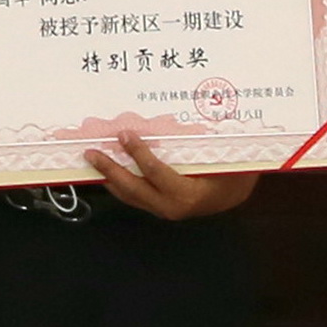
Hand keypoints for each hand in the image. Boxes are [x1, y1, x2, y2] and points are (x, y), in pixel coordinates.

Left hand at [86, 132, 255, 221]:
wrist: (234, 197)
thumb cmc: (232, 173)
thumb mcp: (224, 157)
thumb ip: (203, 142)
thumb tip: (185, 115)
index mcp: (187, 194)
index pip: (156, 172)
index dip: (138, 153)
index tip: (124, 135)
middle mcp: (171, 207)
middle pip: (133, 188)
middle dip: (110, 169)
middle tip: (91, 152)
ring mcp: (163, 210)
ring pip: (129, 195)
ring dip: (109, 177)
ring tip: (92, 160)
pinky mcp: (158, 208)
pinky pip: (134, 197)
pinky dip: (118, 184)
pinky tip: (108, 171)